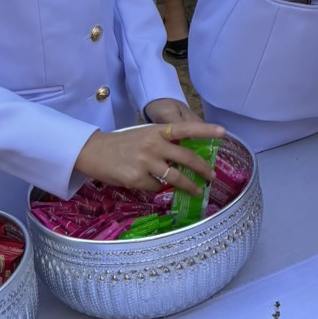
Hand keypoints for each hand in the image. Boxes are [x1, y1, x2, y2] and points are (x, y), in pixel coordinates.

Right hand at [75, 108, 224, 195]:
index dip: (205, 130)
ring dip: (189, 186)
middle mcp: (154, 144)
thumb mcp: (145, 135)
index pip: (186, 128)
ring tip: (197, 190)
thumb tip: (186, 158)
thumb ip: (164, 143)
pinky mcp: (137, 178)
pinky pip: (156, 187)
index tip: (223, 132)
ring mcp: (146, 162)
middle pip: (187, 158)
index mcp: (157, 131)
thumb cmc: (122, 144)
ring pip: (175, 177)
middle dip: (203, 169)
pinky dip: (158, 188)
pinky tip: (152, 185)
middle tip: (212, 176)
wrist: (94, 152)